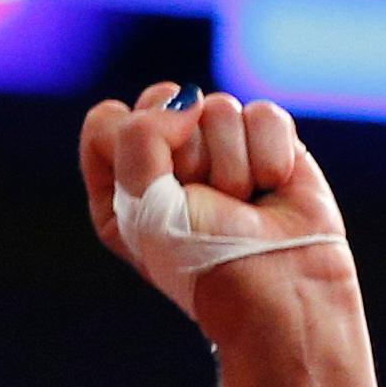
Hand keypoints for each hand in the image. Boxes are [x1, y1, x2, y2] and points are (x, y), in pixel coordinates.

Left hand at [79, 85, 352, 319]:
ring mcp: (216, 148)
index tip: (157, 193)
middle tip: (202, 201)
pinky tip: (272, 189)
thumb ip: (140, 136)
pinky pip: (263, 114)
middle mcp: (164, 161)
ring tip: (242, 203)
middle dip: (187, 153)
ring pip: (217, 106)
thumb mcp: (142, 205)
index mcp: (117, 183)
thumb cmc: (201, 257)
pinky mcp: (266, 142)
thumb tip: (189, 98)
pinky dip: (270, 155)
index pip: (107, 120)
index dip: (134, 147)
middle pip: (162, 100)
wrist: (278, 287)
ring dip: (232, 164)